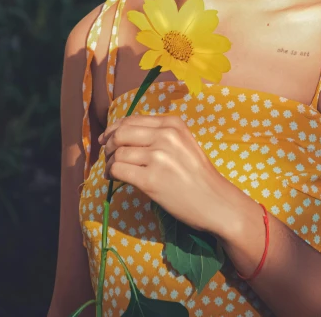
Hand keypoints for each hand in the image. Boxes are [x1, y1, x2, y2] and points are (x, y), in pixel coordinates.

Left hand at [98, 114, 242, 235]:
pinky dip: (111, 174)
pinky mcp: (151, 180)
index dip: (114, 129)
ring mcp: (158, 157)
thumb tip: (123, 134)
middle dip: (108, 144)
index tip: (106, 138)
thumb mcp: (183, 142)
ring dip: (109, 162)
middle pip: (121, 133)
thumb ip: (159, 134)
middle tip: (106, 155)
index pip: (132, 120)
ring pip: (118, 152)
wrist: (215, 201)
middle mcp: (165, 135)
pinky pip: (118, 170)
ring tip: (111, 170)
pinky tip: (113, 179)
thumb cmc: (198, 174)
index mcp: (172, 123)